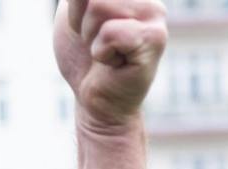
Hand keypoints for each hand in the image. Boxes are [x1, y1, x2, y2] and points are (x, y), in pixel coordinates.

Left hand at [53, 0, 167, 136]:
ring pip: (99, 5)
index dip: (77, 5)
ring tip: (103, 50)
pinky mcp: (155, 39)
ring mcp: (155, 14)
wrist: (94, 101)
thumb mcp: (72, 10)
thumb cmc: (83, 55)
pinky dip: (100, 51)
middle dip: (80, 16)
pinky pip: (111, 32)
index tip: (84, 23)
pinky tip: (113, 62)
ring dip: (89, 34)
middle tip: (93, 39)